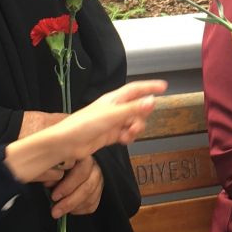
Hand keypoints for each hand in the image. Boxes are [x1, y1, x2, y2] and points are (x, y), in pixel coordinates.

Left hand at [5, 79, 165, 182]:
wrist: (66, 144)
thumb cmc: (84, 125)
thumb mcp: (112, 116)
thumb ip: (133, 109)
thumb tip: (152, 101)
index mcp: (113, 99)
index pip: (136, 89)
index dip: (150, 87)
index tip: (164, 87)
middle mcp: (113, 109)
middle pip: (137, 108)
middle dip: (142, 116)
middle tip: (136, 126)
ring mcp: (111, 122)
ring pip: (132, 122)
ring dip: (135, 129)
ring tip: (128, 135)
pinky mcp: (109, 135)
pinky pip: (125, 134)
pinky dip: (128, 137)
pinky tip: (123, 140)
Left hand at [47, 157, 103, 217]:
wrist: (66, 169)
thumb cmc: (58, 166)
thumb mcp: (54, 166)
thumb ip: (52, 173)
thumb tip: (49, 183)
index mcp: (84, 158)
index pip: (81, 172)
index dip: (68, 186)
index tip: (54, 197)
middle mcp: (95, 168)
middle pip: (87, 187)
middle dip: (70, 201)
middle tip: (55, 211)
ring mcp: (99, 181)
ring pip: (90, 198)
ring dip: (73, 207)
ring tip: (59, 211)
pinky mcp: (98, 192)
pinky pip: (92, 205)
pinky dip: (79, 210)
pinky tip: (69, 210)